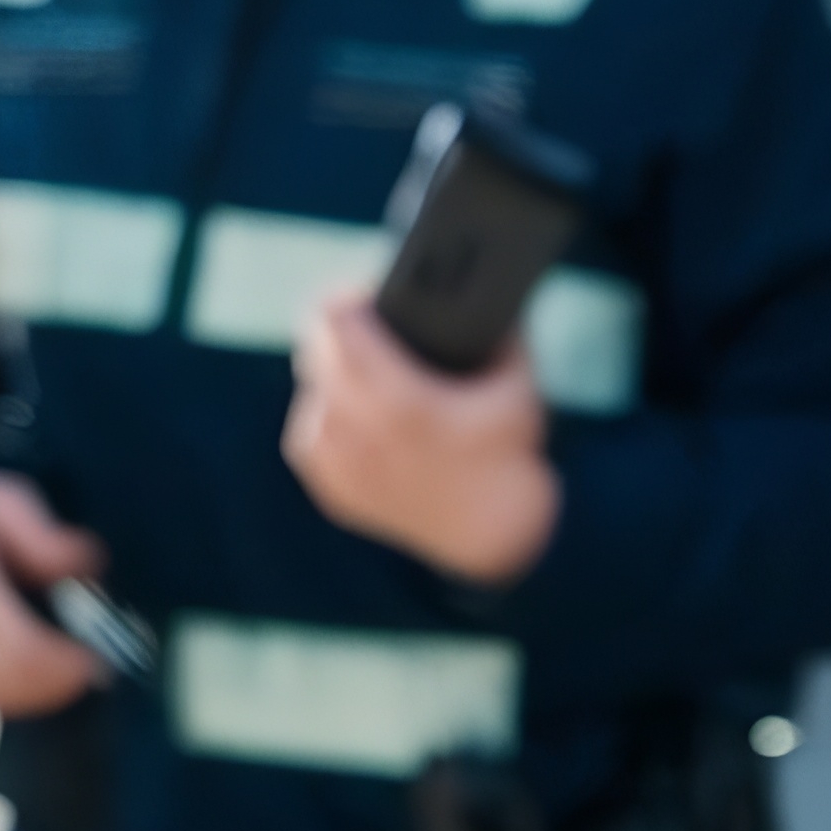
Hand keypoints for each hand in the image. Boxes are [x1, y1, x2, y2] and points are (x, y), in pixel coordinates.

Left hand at [281, 290, 556, 584]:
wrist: (494, 538)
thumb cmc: (508, 456)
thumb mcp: (518, 389)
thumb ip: (506, 334)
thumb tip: (491, 294)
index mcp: (397, 403)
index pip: (335, 323)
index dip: (345, 299)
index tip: (361, 293)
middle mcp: (354, 432)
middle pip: (315, 351)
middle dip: (337, 329)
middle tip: (362, 318)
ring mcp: (335, 463)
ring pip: (312, 391)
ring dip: (334, 375)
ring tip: (370, 371)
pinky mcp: (328, 486)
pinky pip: (313, 429)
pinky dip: (332, 416)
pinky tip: (363, 413)